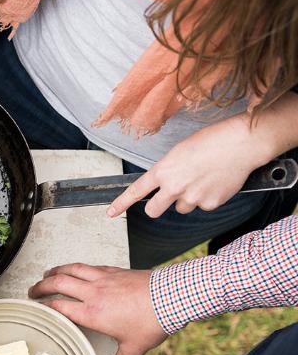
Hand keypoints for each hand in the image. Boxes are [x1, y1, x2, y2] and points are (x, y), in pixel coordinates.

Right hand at [28, 264, 166, 354]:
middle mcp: (93, 293)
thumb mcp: (134, 348)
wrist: (173, 296)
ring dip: (56, 271)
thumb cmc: (153, 320)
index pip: (59, 307)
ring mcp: (104, 279)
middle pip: (58, 283)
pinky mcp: (115, 271)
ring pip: (72, 270)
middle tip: (33, 290)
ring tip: (47, 273)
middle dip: (41, 286)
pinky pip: (90, 266)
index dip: (43, 306)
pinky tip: (77, 269)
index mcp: (92, 313)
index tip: (35, 307)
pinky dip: (78, 267)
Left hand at [108, 113, 276, 218]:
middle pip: (153, 210)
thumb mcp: (180, 151)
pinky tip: (216, 182)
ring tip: (202, 179)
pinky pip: (202, 206)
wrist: (241, 144)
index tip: (111, 212)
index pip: (136, 191)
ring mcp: (192, 197)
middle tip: (167, 198)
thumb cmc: (212, 141)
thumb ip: (168, 170)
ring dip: (187, 199)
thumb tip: (164, 184)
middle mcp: (174, 187)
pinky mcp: (210, 204)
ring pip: (181, 208)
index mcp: (163, 170)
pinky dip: (207, 198)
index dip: (121, 203)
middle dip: (156, 207)